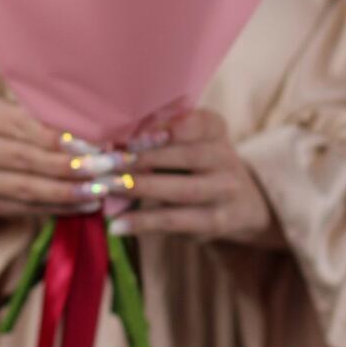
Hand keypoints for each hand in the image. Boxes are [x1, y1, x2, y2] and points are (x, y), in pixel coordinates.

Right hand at [0, 97, 133, 218]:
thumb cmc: (18, 124)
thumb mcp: (26, 108)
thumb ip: (51, 113)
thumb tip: (100, 123)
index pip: (26, 125)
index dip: (61, 136)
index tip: (97, 143)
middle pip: (28, 158)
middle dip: (72, 165)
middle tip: (107, 167)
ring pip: (29, 187)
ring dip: (70, 191)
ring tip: (101, 190)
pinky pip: (30, 209)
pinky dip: (61, 207)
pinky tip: (87, 204)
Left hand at [102, 106, 287, 246]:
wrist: (241, 200)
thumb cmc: (196, 162)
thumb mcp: (189, 141)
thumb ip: (158, 138)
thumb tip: (109, 145)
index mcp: (215, 129)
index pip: (195, 122)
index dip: (165, 129)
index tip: (132, 135)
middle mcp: (225, 157)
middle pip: (185, 156)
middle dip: (141, 159)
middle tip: (104, 162)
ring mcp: (224, 191)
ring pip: (181, 190)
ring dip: (139, 188)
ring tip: (106, 188)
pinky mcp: (215, 222)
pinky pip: (177, 221)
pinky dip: (144, 222)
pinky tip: (117, 224)